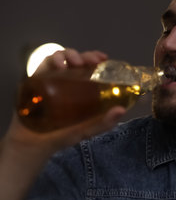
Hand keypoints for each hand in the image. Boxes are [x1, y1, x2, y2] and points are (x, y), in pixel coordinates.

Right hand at [7, 49, 125, 162]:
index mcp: (82, 90)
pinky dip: (53, 59)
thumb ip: (103, 123)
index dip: (98, 60)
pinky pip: (44, 64)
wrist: (31, 145)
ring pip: (62, 58)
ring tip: (76, 63)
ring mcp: (51, 79)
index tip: (104, 59)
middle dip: (86, 56)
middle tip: (93, 61)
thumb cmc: (60, 137)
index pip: (92, 69)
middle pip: (78, 61)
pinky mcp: (36, 79)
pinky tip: (59, 65)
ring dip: (70, 54)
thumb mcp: (85, 131)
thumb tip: (122, 110)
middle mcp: (68, 81)